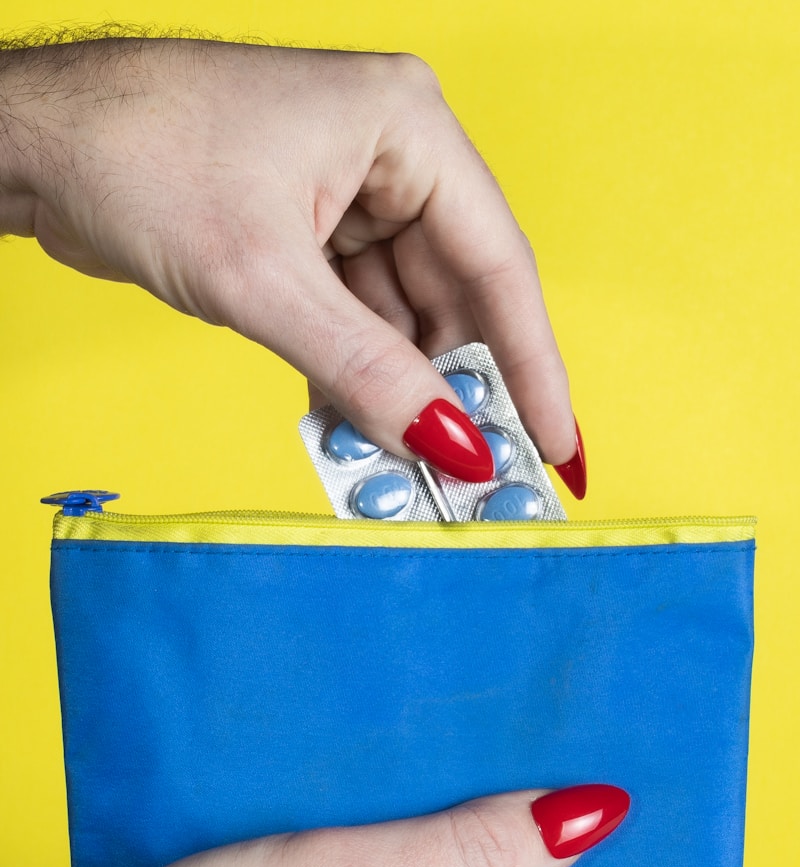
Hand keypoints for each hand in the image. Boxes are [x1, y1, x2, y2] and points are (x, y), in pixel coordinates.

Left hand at [0, 38, 581, 487]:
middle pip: (455, 300)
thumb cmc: (138, 157)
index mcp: (406, 128)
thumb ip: (363, 371)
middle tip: (480, 482)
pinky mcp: (306, 237)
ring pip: (403, 321)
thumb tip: (450, 445)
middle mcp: (389, 158)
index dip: (533, 366)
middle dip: (459, 396)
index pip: (498, 264)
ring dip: (402, 399)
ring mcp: (347, 198)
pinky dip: (355, 380)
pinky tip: (357, 435)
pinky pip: (354, 324)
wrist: (36, 142)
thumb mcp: (262, 280)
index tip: (556, 447)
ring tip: (413, 475)